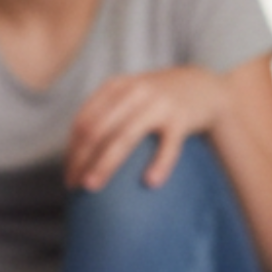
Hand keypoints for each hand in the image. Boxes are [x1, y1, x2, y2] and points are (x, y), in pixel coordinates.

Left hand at [67, 67, 225, 190]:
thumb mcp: (130, 93)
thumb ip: (106, 112)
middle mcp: (134, 93)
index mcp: (116, 87)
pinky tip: (150, 182)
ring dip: (105, 164)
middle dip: (81, 159)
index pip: (84, 121)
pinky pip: (169, 145)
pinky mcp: (182, 119)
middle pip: (98, 130)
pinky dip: (159, 164)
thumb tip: (78, 151)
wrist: (203, 85)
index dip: (72, 149)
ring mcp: (158, 105)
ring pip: (125, 137)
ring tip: (92, 187)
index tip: (68, 175)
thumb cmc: (159, 98)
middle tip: (75, 186)